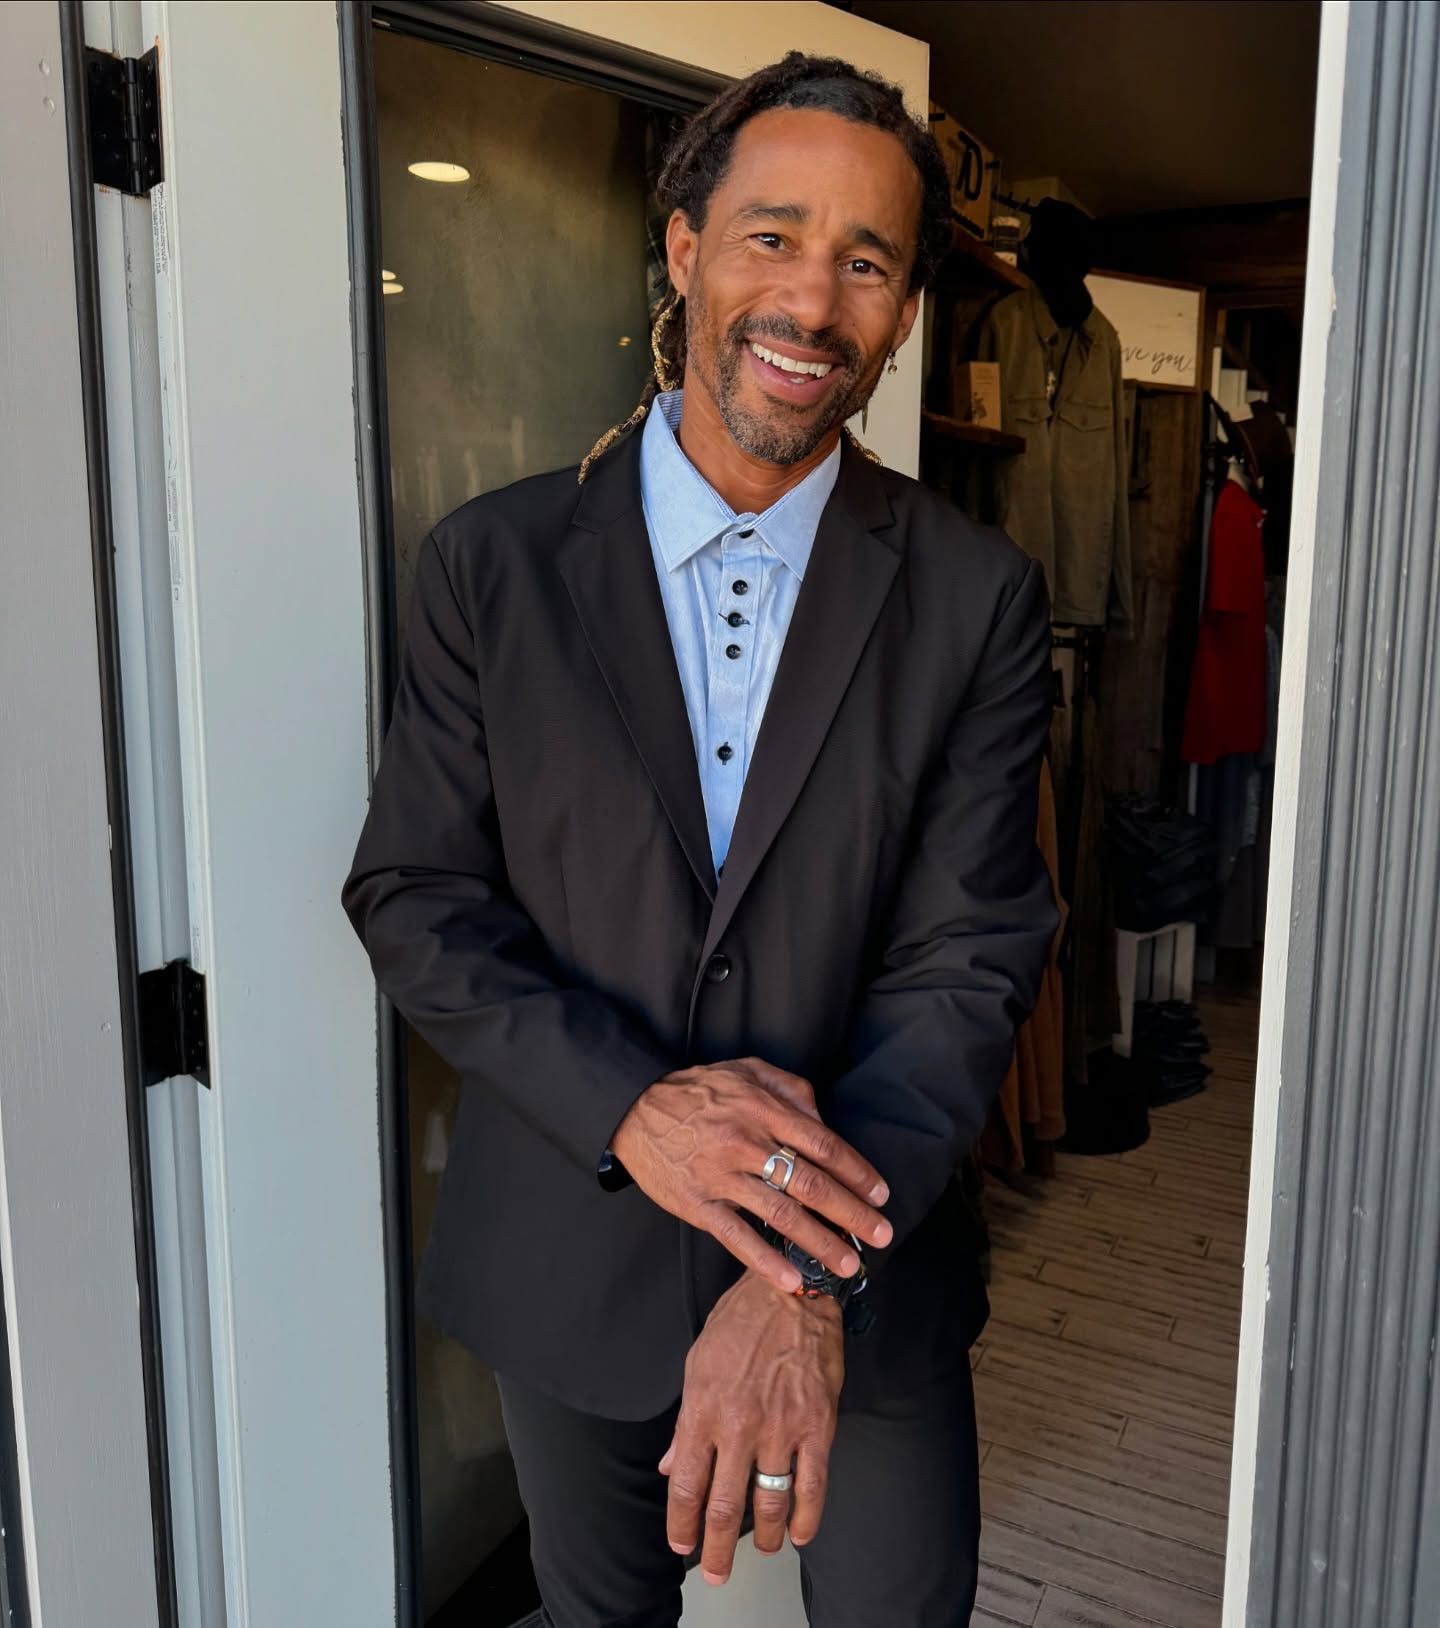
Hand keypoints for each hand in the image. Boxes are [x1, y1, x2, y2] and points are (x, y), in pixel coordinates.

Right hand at [610, 1056, 891, 1293]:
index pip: (823, 1144)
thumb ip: (791, 1089)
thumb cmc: (698, 1089)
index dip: (856, 1171)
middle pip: (811, 1184)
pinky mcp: (698, 1204)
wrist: (634, 1109)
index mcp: (763, 1109)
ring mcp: (721, 1176)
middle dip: (851, 1213)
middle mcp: (746, 1142)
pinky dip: (766, 1262)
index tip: (879, 1193)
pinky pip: (737, 1237)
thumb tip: (825, 1122)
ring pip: (781, 1215)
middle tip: (880, 1234)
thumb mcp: (747, 1069)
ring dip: (820, 1243)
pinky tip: (792, 1280)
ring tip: (847, 1263)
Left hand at [659, 1271, 843, 1582]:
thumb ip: (685, 1422)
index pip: (685, 1484)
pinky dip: (806, 1518)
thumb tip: (668, 1465)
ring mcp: (780, 1429)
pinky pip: (812, 1486)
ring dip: (764, 1538)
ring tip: (761, 1550)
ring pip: (769, 1504)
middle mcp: (738, 1426)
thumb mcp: (697, 1363)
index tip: (681, 1543)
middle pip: (724, 1508)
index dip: (681, 1523)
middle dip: (718, 1549)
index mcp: (703, 1410)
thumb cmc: (740, 1321)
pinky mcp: (817, 1426)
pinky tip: (800, 1533)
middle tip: (717, 1572)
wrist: (792, 1290)